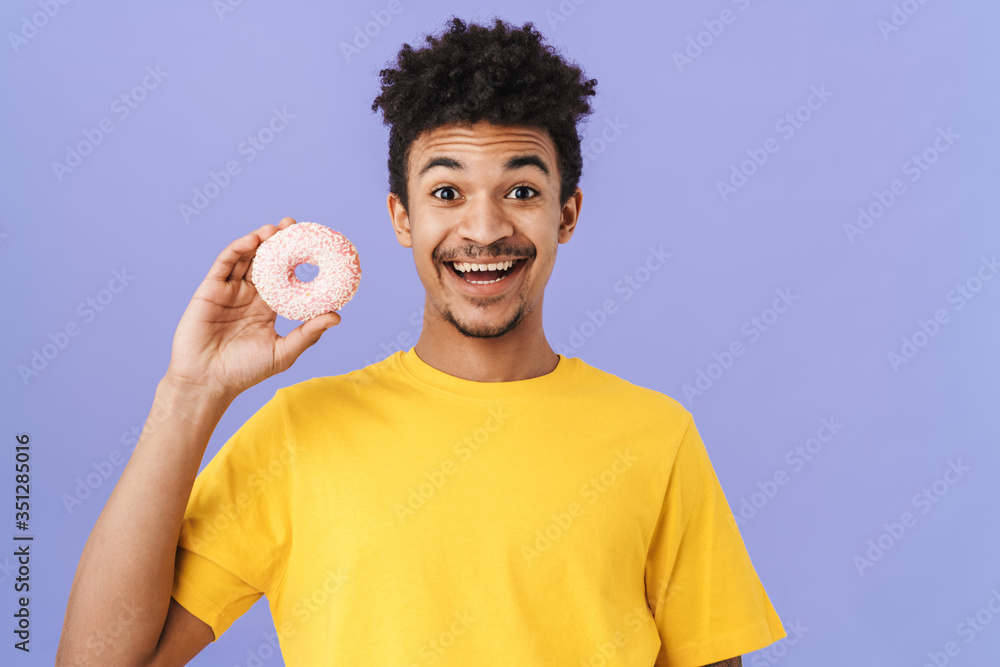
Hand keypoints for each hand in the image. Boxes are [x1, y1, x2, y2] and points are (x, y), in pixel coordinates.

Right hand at [164, 217, 340, 399]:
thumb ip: (308, 333)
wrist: (208, 382)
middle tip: (293, 225)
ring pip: (245, 258)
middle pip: (265, 260)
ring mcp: (229, 291)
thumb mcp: (284, 352)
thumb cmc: (245, 372)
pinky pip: (224, 264)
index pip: (284, 276)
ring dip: (259, 240)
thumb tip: (337, 316)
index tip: (311, 244)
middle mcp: (249, 295)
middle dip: (278, 241)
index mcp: (267, 307)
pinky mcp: (210, 290)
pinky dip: (237, 249)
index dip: (295, 259)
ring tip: (275, 228)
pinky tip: (253, 240)